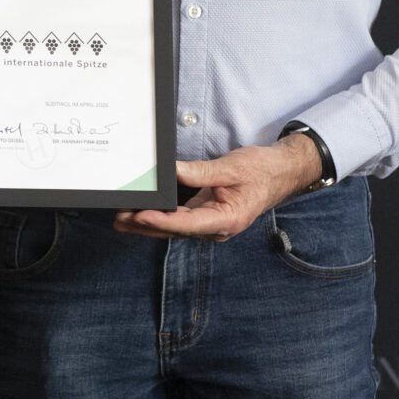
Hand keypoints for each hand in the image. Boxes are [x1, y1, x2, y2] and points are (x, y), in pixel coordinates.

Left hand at [114, 135, 322, 240]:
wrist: (280, 173)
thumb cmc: (261, 171)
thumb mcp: (231, 167)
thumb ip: (200, 172)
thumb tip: (171, 172)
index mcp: (227, 220)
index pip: (187, 224)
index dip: (161, 222)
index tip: (140, 216)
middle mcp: (217, 228)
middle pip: (175, 230)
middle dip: (146, 226)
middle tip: (119, 218)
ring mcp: (211, 225)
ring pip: (174, 228)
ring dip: (148, 224)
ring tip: (121, 218)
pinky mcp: (206, 217)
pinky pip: (179, 220)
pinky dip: (160, 217)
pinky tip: (141, 212)